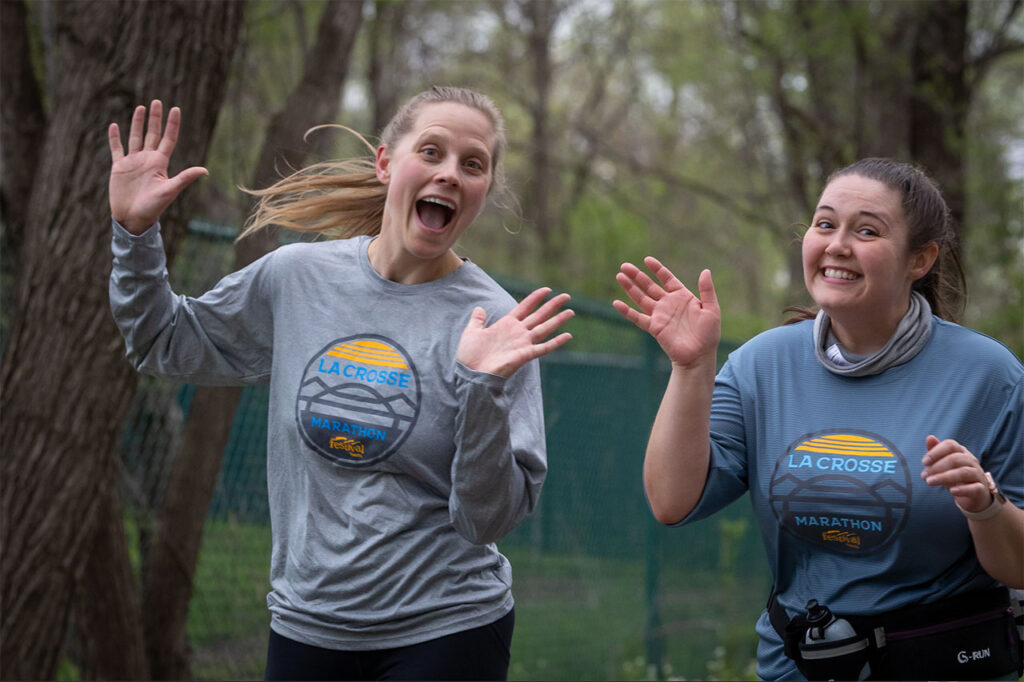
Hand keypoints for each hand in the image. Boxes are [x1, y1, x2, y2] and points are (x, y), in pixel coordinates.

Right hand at [108, 99, 207, 233]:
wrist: (133, 219)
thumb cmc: (153, 208)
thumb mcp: (170, 190)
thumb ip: (185, 178)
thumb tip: (205, 170)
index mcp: (160, 163)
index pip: (168, 139)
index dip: (172, 124)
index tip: (175, 109)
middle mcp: (147, 159)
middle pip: (152, 134)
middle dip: (155, 118)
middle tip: (158, 101)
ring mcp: (133, 162)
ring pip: (135, 137)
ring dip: (137, 123)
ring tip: (141, 108)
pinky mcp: (119, 167)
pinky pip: (117, 149)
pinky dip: (115, 138)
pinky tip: (114, 126)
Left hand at [456, 288, 572, 376]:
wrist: (470, 373)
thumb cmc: (470, 355)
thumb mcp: (472, 332)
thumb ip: (477, 320)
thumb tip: (480, 308)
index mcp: (506, 324)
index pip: (525, 307)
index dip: (535, 298)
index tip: (547, 289)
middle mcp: (517, 332)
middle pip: (539, 315)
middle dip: (553, 305)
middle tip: (567, 296)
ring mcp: (522, 343)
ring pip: (544, 328)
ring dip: (558, 320)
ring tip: (571, 311)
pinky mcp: (525, 355)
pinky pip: (544, 347)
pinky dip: (556, 342)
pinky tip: (568, 335)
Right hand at [613, 257, 720, 367]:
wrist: (700, 356)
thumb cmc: (708, 334)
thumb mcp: (712, 309)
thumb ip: (707, 290)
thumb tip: (705, 271)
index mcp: (682, 296)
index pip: (666, 278)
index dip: (657, 269)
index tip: (647, 260)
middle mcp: (668, 304)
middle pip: (649, 286)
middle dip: (637, 276)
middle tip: (624, 266)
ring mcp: (659, 315)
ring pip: (641, 298)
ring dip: (630, 288)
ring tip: (619, 276)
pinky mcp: (654, 327)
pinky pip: (637, 317)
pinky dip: (627, 311)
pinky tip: (616, 303)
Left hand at [922, 435, 992, 513]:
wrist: (972, 496)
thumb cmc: (955, 477)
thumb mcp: (943, 465)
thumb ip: (936, 452)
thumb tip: (929, 437)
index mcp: (961, 452)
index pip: (950, 445)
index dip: (935, 452)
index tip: (924, 462)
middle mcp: (971, 461)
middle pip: (955, 458)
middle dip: (937, 466)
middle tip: (924, 476)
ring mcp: (978, 475)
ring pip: (963, 472)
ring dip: (944, 477)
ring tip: (929, 482)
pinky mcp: (982, 489)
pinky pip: (975, 488)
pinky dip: (963, 489)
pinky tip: (952, 491)